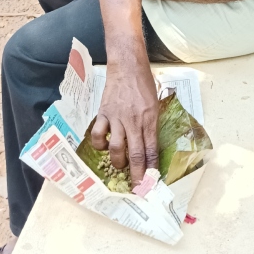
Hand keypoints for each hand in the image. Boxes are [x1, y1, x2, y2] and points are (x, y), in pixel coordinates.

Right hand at [90, 64, 160, 183]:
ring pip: (116, 147)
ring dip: (117, 161)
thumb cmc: (144, 85)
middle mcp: (134, 122)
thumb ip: (151, 125)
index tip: (150, 183)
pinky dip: (99, 144)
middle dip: (135, 174)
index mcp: (150, 121)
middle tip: (135, 186)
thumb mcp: (155, 106)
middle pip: (135, 154)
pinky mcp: (103, 113)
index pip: (151, 151)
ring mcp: (117, 118)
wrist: (127, 67)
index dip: (151, 169)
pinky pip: (98, 133)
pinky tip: (102, 146)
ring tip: (118, 165)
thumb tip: (149, 145)